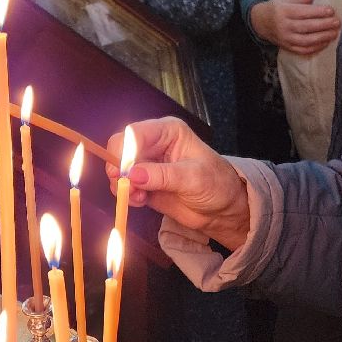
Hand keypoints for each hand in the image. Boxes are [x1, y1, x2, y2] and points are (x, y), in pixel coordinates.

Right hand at [107, 118, 250, 250]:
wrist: (222, 210)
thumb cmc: (216, 184)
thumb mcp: (193, 178)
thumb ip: (162, 175)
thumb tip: (132, 175)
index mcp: (167, 131)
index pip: (135, 133)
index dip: (124, 150)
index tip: (124, 172)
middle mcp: (154, 144)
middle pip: (121, 148)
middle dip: (119, 168)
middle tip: (126, 186)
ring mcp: (148, 164)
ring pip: (119, 169)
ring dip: (122, 184)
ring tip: (138, 197)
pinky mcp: (144, 184)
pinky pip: (125, 186)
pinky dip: (127, 195)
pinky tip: (141, 201)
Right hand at [250, 0, 340, 54]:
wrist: (261, 23)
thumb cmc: (277, 8)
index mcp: (284, 12)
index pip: (303, 12)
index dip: (318, 12)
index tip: (331, 10)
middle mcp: (284, 26)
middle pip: (307, 27)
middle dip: (324, 25)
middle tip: (336, 22)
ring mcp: (286, 39)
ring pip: (307, 40)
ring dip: (323, 37)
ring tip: (334, 33)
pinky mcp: (288, 47)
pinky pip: (304, 50)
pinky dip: (316, 48)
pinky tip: (325, 42)